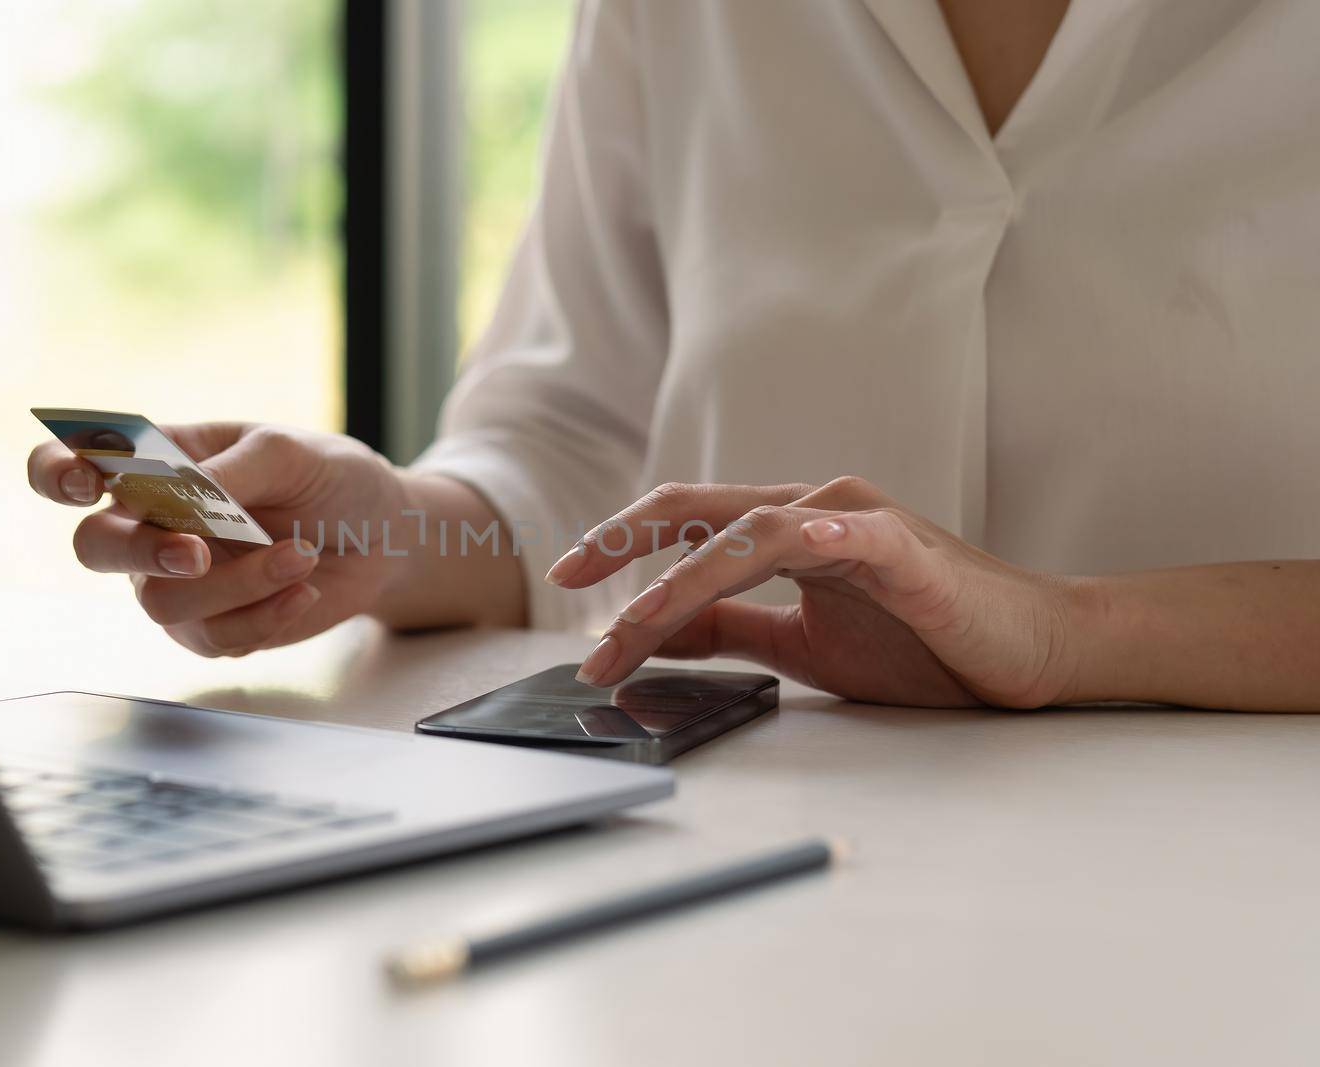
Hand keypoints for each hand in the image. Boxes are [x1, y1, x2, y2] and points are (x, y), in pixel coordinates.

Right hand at [28, 423, 409, 656]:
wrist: (384, 536)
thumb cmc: (329, 477)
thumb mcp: (290, 454)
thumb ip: (231, 472)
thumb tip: (180, 496)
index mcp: (155, 463)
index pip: (70, 464)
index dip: (56, 473)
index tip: (86, 481)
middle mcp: (150, 524)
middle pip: (96, 546)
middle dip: (141, 552)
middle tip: (196, 552)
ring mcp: (175, 581)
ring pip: (164, 601)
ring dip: (237, 583)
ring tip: (302, 554)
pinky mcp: (211, 627)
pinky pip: (214, 637)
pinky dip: (264, 614)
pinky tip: (304, 588)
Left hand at [547, 477, 1090, 707]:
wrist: (1030, 651)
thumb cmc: (923, 643)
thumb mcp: (802, 643)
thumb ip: (732, 629)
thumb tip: (652, 632)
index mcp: (787, 528)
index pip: (687, 520)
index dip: (621, 541)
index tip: (566, 578)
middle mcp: (812, 510)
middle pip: (699, 511)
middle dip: (624, 545)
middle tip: (566, 581)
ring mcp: (857, 522)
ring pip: (750, 533)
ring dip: (681, 580)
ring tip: (631, 623)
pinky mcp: (904, 551)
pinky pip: (843, 537)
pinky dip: (808, 540)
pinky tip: (775, 551)